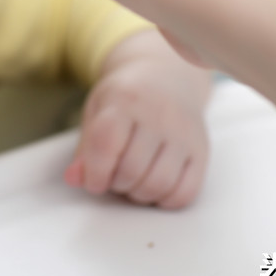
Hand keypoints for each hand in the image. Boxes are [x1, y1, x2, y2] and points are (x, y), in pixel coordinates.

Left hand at [64, 31, 210, 208]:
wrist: (166, 76)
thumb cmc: (126, 97)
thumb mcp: (98, 110)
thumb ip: (86, 147)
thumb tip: (74, 179)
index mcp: (125, 99)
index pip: (106, 146)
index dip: (95, 173)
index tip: (94, 180)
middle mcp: (159, 114)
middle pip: (131, 170)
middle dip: (115, 184)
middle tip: (114, 176)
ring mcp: (184, 133)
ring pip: (158, 184)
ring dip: (138, 194)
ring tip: (132, 181)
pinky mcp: (201, 150)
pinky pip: (185, 192)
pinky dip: (165, 200)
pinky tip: (154, 187)